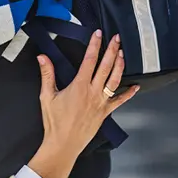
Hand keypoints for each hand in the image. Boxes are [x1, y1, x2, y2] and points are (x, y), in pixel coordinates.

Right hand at [28, 30, 137, 177]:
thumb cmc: (55, 122)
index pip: (89, 60)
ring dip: (120, 65)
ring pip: (115, 80)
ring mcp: (101, 102)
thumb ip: (47, 74)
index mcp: (79, 86)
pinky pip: (120, 101)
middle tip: (116, 38)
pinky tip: (135, 87)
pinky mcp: (105, 112)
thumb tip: (42, 57)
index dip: (94, 45)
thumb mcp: (46, 96)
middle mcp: (93, 92)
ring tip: (123, 54)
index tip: (98, 34)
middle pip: (106, 66)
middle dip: (112, 50)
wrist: (64, 143)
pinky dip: (129, 93)